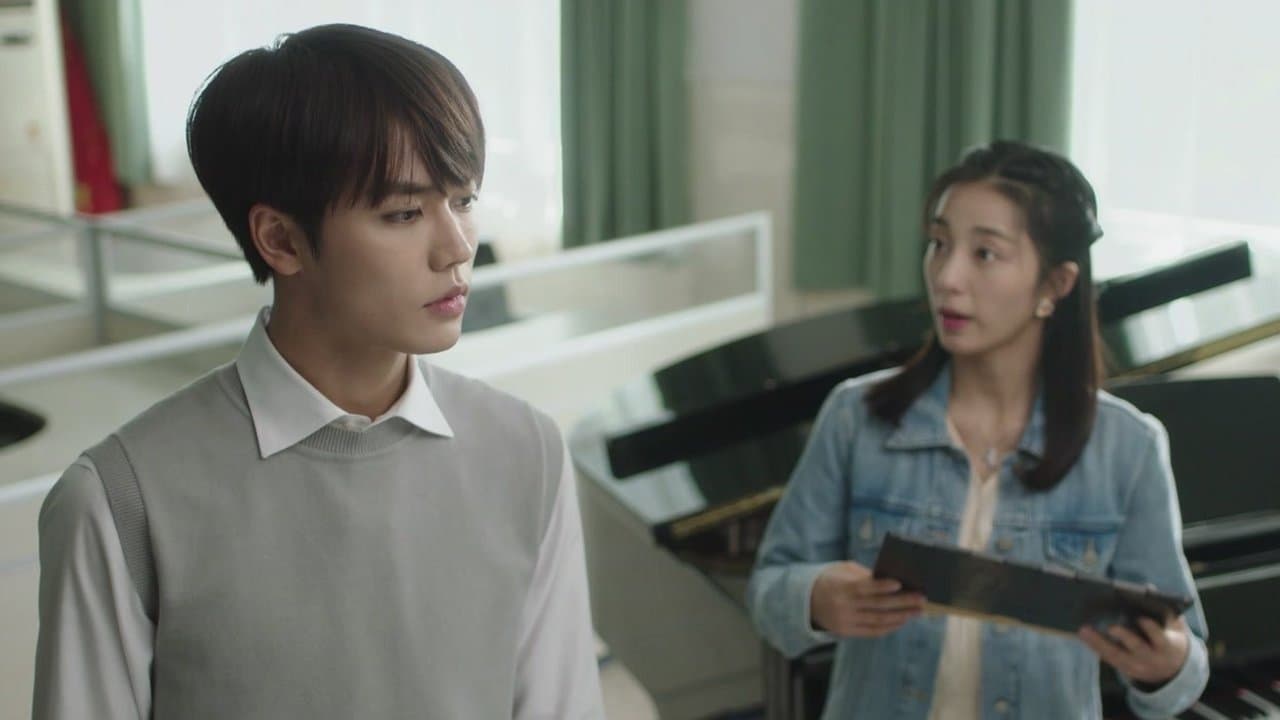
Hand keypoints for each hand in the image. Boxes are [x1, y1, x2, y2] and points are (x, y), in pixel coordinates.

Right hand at [810, 561, 925, 637]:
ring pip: (878, 620)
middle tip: (921, 598)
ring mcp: (846, 622)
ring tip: (917, 611)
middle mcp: (843, 607)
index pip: (864, 588)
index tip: (900, 584)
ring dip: (900, 616)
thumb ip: (864, 575)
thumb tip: (891, 580)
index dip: (881, 586)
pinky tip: (902, 621)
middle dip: (901, 602)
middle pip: (877, 606)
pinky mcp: (847, 632)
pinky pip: (872, 631)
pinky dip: (889, 627)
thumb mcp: (842, 570)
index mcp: (840, 588)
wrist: (806, 601)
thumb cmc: (830, 580)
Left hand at [1079, 615, 1190, 685]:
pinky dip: (1095, 647)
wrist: (1173, 669)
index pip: (1160, 639)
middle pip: (1137, 648)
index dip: (1151, 629)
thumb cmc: (1170, 637)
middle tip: (1110, 627)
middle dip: (1125, 637)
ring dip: (1099, 643)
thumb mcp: (1173, 625)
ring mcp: (1138, 666)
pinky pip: (1109, 659)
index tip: (1141, 619)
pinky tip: (1083, 636)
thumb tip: (1149, 587)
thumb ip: (1164, 608)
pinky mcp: (1125, 669)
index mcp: (1168, 646)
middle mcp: (1153, 659)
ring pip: (1117, 655)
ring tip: (1083, 630)